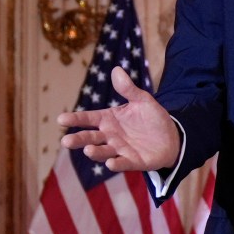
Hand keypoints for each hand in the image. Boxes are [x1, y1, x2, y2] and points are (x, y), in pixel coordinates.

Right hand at [58, 66, 179, 171]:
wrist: (172, 138)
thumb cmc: (153, 119)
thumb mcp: (143, 100)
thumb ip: (129, 89)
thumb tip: (116, 69)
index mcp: (109, 119)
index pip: (88, 118)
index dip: (75, 119)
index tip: (61, 119)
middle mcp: (110, 136)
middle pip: (90, 138)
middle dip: (78, 139)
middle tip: (65, 141)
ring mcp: (120, 149)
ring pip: (103, 152)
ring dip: (95, 152)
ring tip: (88, 150)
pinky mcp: (133, 161)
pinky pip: (123, 163)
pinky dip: (116, 164)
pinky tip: (111, 163)